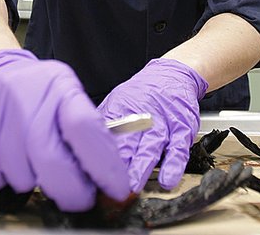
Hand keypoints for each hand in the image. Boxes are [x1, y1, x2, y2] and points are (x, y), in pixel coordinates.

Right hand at [0, 48, 129, 211]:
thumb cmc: (38, 93)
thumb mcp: (68, 99)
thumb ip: (87, 134)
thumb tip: (110, 179)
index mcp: (60, 87)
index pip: (85, 127)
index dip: (103, 164)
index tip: (115, 188)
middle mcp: (25, 93)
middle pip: (49, 158)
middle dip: (68, 189)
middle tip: (76, 197)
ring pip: (18, 173)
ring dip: (30, 180)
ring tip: (30, 163)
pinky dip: (1, 179)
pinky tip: (4, 160)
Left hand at [97, 58, 207, 191]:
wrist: (173, 74)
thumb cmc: (143, 93)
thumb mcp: (118, 100)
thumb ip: (103, 121)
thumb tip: (77, 137)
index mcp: (122, 109)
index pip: (107, 132)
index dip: (98, 151)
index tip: (90, 169)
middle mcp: (142, 117)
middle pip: (128, 141)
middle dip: (119, 163)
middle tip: (110, 184)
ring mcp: (163, 123)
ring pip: (152, 145)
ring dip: (142, 166)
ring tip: (134, 185)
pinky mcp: (182, 129)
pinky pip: (179, 148)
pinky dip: (173, 164)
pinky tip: (167, 179)